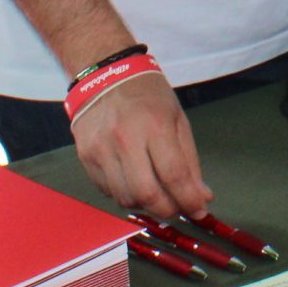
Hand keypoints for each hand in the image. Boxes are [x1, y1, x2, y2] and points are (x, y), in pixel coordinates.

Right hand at [70, 72, 210, 219]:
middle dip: (166, 210)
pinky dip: (125, 195)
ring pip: (125, 198)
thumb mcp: (177, 119)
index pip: (174, 175)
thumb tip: (201, 197)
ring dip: (145, 205)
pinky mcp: (85, 157)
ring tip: (157, 195)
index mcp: (154, 126)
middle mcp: (125, 139)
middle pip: (146, 194)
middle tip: (177, 210)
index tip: (199, 212)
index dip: (189, 200)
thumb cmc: (148, 95)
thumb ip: (189, 161)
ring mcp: (101, 150)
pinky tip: (135, 183)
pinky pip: (107, 190)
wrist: (104, 74)